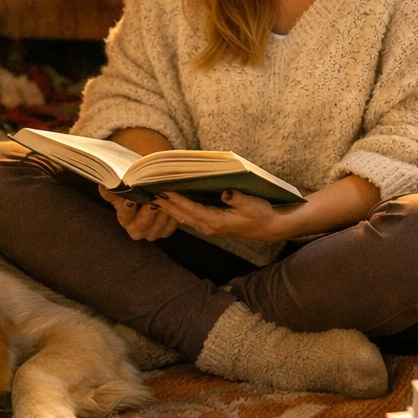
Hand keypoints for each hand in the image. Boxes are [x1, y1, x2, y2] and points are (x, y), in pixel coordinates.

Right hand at [98, 185, 179, 241]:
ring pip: (158, 225)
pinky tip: (175, 205)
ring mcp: (151, 233)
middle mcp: (136, 229)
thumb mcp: (124, 186)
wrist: (151, 192)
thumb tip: (103, 185)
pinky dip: (173, 217)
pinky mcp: (164, 232)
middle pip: (142, 223)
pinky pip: (170, 227)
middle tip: (154, 199)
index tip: (131, 199)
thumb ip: (114, 188)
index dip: (128, 207)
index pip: (124, 214)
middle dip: (149, 211)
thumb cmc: (135, 187)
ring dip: (164, 212)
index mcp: (124, 218)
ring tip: (167, 198)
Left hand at [157, 188, 285, 241]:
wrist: (269, 227)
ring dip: (168, 208)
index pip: (191, 209)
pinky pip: (189, 217)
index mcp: (217, 221)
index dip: (176, 200)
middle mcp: (209, 226)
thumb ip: (238, 199)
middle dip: (165, 204)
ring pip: (183, 217)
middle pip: (182, 214)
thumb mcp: (253, 205)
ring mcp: (209, 226)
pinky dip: (177, 210)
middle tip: (148, 192)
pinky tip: (169, 203)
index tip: (162, 191)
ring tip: (153, 196)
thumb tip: (225, 192)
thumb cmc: (262, 214)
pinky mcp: (211, 223)